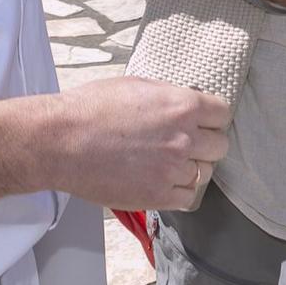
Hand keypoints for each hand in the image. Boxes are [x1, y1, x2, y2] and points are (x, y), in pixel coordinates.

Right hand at [46, 77, 230, 211]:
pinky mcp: (158, 196)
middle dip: (205, 143)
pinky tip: (164, 181)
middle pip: (219, 146)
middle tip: (186, 143)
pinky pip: (188, 198)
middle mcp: (184, 138)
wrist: (62, 141)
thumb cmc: (92, 108)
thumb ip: (169, 97)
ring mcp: (172, 170)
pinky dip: (180, 191)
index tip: (203, 122)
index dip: (212, 118)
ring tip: (168, 163)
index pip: (222, 114)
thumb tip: (186, 105)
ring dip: (191, 167)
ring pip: (205, 173)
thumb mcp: (138, 86)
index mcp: (182, 106)